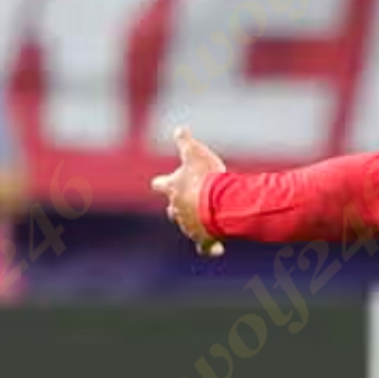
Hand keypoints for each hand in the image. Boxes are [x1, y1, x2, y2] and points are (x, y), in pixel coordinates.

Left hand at [150, 125, 225, 257]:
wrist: (218, 203)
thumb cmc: (205, 177)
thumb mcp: (195, 152)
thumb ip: (185, 141)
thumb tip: (180, 128)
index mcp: (172, 188)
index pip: (159, 185)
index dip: (162, 183)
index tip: (163, 183)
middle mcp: (177, 209)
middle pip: (172, 210)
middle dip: (179, 207)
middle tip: (191, 203)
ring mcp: (189, 226)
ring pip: (187, 227)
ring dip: (196, 224)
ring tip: (210, 222)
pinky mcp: (203, 239)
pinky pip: (205, 248)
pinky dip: (210, 249)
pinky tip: (217, 249)